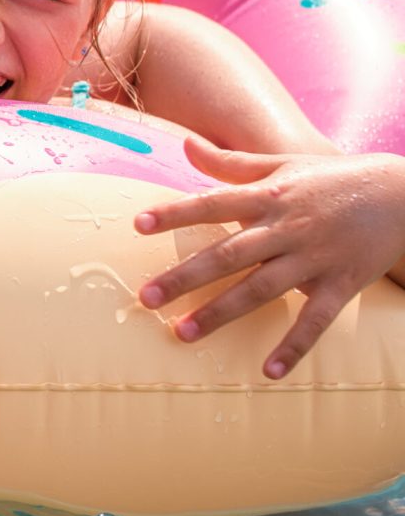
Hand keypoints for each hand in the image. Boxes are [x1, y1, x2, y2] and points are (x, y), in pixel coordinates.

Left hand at [135, 137, 404, 378]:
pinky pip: (315, 320)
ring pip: (260, 289)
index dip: (175, 213)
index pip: (212, 203)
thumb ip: (230, 163)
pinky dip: (294, 346)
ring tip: (182, 333)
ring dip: (220, 312)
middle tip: (146, 297)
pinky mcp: (341, 284)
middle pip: (227, 253)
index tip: (137, 224)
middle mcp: (286, 227)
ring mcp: (313, 258)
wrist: (403, 193)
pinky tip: (268, 371)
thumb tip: (184, 144)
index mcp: (268, 196)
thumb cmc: (331, 178)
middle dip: (185, 276)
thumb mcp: (281, 164)